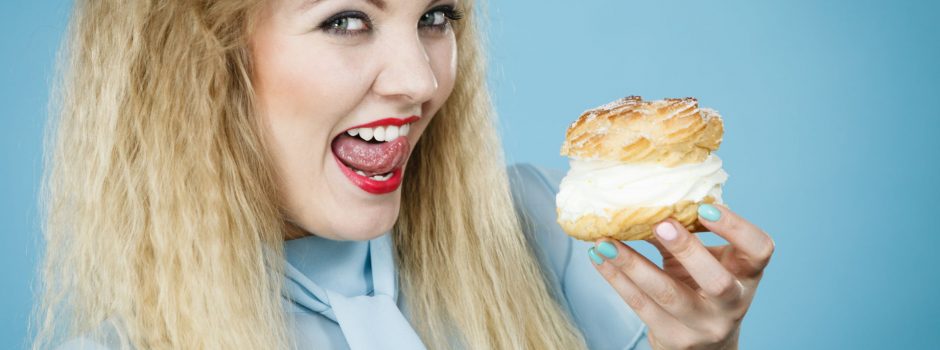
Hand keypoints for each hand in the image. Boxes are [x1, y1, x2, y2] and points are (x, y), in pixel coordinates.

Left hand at [588, 204, 774, 349]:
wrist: (705, 344)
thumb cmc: (704, 287)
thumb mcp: (708, 261)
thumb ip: (689, 233)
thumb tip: (649, 195)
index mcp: (748, 274)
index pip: (759, 250)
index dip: (736, 228)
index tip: (705, 206)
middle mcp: (732, 304)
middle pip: (717, 281)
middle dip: (687, 250)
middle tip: (660, 222)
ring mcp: (703, 326)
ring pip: (667, 294)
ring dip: (632, 264)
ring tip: (606, 241)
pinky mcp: (673, 338)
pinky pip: (641, 305)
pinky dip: (616, 278)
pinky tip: (599, 257)